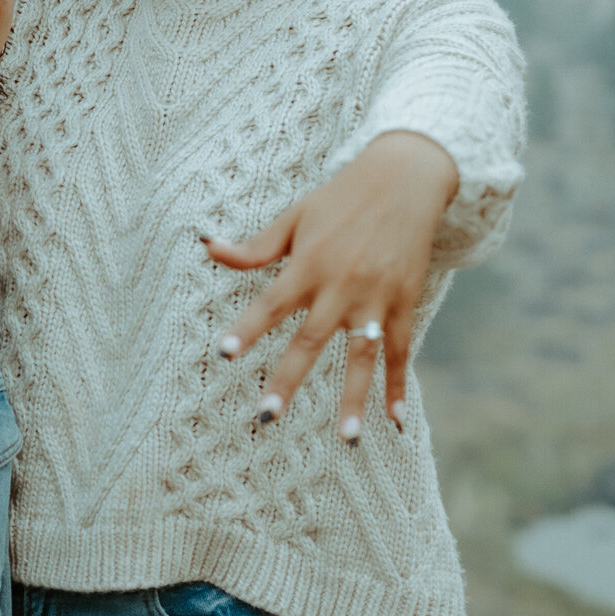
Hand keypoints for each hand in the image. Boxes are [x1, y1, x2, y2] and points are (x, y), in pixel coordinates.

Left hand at [204, 131, 458, 438]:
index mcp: (308, 263)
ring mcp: (376, 296)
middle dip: (288, 379)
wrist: (406, 177)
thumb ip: (256, 246)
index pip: (270, 303)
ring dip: (354, 398)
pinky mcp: (404, 301)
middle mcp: (341, 284)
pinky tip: (395, 421)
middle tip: (266, 415)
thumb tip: (208, 247)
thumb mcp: (295, 216)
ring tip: (346, 438)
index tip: (223, 356)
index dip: (246, 329)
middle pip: (310, 339)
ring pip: (361, 355)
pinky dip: (398, 386)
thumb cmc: (341, 197)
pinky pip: (399, 351)